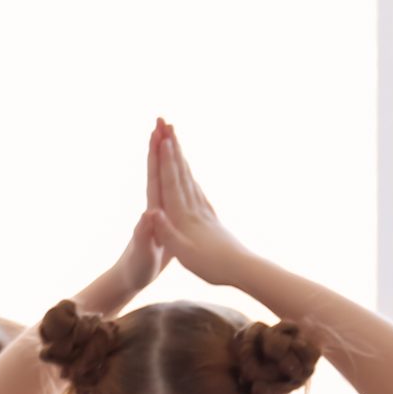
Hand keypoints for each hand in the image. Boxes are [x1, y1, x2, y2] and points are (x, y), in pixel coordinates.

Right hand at [141, 118, 243, 285]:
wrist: (241, 269)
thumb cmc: (210, 265)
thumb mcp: (184, 253)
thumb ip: (166, 232)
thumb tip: (152, 212)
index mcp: (184, 215)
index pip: (172, 181)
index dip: (165, 159)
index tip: (161, 137)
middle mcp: (194, 206)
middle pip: (180, 171)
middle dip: (172, 147)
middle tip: (165, 124)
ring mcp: (203, 209)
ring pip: (188, 177)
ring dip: (180, 156)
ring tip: (173, 138)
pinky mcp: (209, 215)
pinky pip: (196, 189)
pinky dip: (189, 175)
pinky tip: (188, 172)